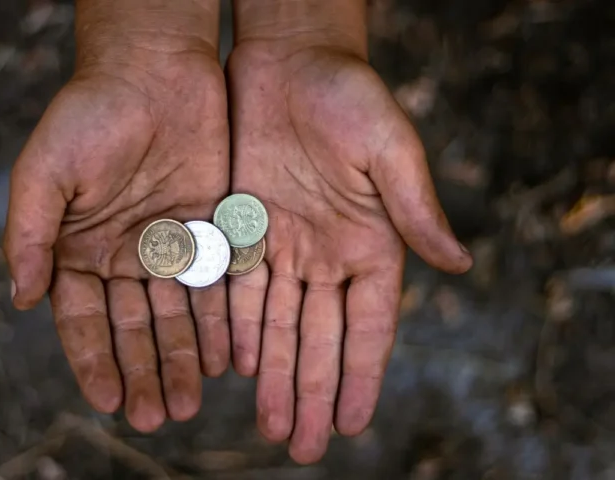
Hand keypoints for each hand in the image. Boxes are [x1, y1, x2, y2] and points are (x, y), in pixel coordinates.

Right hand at [3, 1, 228, 431]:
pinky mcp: (210, 229)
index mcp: (77, 250)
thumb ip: (30, 234)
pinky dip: (218, 322)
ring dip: (182, 360)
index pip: (82, 321)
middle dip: (143, 373)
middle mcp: (123, 256)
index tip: (107, 402)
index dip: (93, 362)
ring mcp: (169, 245)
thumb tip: (22, 299)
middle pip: (133, 328)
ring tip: (190, 402)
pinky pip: (214, 285)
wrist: (155, 68)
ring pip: (176, 315)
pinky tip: (223, 358)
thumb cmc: (90, 112)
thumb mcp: (46, 170)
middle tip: (155, 417)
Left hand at [226, 43, 471, 462]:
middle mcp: (327, 253)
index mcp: (370, 243)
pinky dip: (239, 329)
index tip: (353, 422)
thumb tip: (459, 267)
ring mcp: (283, 244)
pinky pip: (240, 290)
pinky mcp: (242, 227)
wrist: (288, 58)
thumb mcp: (389, 148)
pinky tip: (238, 368)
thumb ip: (415, 210)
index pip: (367, 326)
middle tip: (303, 447)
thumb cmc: (349, 95)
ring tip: (272, 425)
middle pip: (318, 338)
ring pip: (278, 324)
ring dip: (274, 375)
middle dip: (311, 392)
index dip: (359, 374)